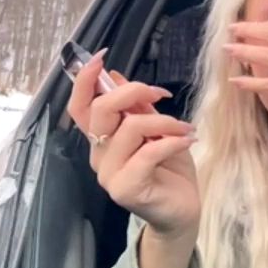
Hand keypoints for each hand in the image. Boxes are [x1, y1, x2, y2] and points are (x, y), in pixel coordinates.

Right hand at [67, 52, 199, 238]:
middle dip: (133, 92)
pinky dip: (172, 140)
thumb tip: (116, 75)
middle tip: (161, 94)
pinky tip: (188, 139)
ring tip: (186, 128)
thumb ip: (137, 106)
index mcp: (102, 138)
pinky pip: (148, 152)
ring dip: (165, 120)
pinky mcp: (126, 189)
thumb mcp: (156, 129)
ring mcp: (109, 174)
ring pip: (130, 128)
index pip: (80, 106)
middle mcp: (99, 155)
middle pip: (101, 110)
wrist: (182, 211)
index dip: (84, 80)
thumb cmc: (169, 168)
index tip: (100, 57)